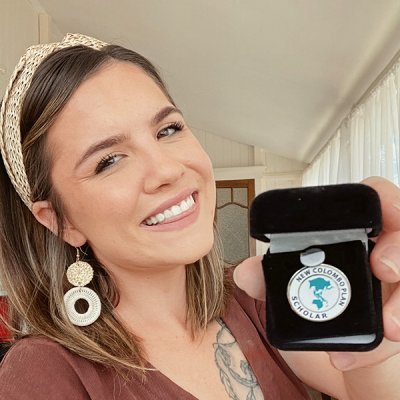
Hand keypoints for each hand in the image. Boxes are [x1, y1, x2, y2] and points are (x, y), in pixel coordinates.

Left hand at [234, 176, 399, 370]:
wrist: (338, 350)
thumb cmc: (319, 307)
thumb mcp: (292, 291)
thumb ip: (268, 279)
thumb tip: (245, 271)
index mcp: (353, 235)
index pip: (376, 200)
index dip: (384, 200)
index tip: (382, 214)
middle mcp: (381, 254)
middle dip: (398, 249)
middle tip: (384, 268)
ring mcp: (397, 286)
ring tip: (390, 329)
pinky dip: (381, 348)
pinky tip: (350, 357)